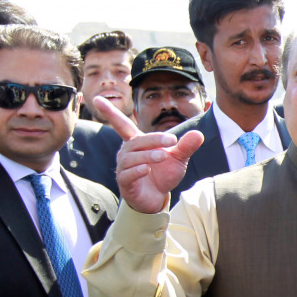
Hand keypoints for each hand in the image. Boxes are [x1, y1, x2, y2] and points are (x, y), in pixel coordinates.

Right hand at [93, 96, 203, 214]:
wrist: (157, 199)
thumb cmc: (162, 175)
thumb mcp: (177, 159)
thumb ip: (185, 146)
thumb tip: (199, 134)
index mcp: (136, 143)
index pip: (121, 125)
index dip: (110, 112)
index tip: (97, 98)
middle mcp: (126, 153)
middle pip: (136, 142)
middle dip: (153, 139)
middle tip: (171, 140)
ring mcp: (124, 168)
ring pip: (131, 158)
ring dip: (147, 155)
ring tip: (163, 156)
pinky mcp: (125, 183)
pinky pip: (127, 174)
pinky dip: (137, 170)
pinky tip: (147, 169)